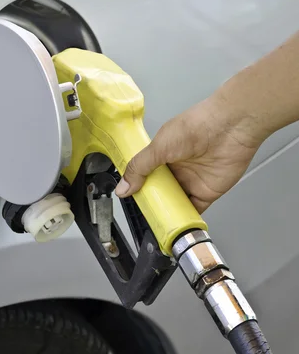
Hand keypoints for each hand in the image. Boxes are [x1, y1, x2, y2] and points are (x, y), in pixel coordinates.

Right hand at [115, 95, 263, 212]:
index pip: (145, 173)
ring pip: (175, 202)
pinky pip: (194, 210)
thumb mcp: (160, 146)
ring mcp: (191, 181)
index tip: (128, 199)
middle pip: (160, 190)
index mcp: (162, 153)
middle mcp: (176, 168)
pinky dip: (186, 219)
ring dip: (167, 213)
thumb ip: (140, 168)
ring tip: (154, 225)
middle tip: (140, 215)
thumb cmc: (196, 127)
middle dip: (151, 202)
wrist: (230, 127)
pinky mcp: (207, 192)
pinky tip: (176, 226)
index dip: (137, 186)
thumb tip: (123, 187)